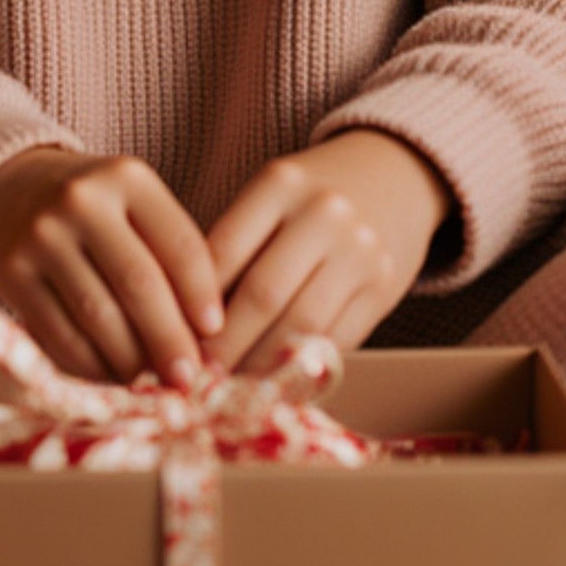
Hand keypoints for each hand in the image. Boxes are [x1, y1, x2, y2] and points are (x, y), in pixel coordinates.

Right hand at [0, 145, 224, 386]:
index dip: (203, 295)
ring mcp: (41, 236)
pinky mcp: (10, 272)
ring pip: (98, 315)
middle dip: (168, 339)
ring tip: (148, 382)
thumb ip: (169, 256)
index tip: (216, 334)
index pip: (180, 244)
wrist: (8, 191)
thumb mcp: (135, 207)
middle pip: (138, 283)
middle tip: (188, 378)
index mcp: (128, 178)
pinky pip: (59, 333)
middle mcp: (82, 201)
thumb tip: (202, 338)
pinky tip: (109, 375)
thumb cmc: (94, 210)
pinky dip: (89, 365)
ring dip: (130, 359)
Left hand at [205, 130, 452, 372]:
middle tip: (196, 378)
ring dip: (261, 365)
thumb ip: (232, 251)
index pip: (223, 252)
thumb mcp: (269, 201)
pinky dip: (300, 365)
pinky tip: (275, 379)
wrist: (392, 178)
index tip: (173, 341)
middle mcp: (325, 211)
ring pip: (300, 324)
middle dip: (225, 345)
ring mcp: (361, 249)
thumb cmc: (307, 201)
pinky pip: (335, 338)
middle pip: (262, 294)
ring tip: (231, 388)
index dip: (194, 305)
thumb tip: (184, 329)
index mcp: (281, 182)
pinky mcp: (385, 286)